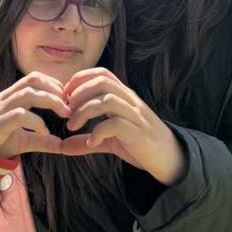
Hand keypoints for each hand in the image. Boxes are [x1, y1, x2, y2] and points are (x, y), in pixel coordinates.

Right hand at [0, 72, 70, 159]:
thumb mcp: (23, 140)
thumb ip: (42, 140)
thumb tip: (63, 145)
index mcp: (11, 97)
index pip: (34, 78)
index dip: (53, 83)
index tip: (67, 98)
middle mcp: (5, 99)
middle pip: (33, 81)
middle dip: (55, 90)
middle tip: (70, 106)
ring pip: (27, 94)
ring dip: (50, 101)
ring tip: (64, 114)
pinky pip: (19, 115)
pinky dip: (36, 121)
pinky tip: (44, 132)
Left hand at [60, 67, 187, 185]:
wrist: (169, 158)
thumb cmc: (139, 144)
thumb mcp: (109, 140)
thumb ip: (87, 141)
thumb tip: (62, 146)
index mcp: (124, 96)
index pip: (102, 74)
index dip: (80, 80)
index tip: (65, 97)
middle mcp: (130, 101)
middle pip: (102, 82)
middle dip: (78, 94)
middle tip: (66, 113)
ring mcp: (135, 116)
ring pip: (107, 100)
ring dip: (84, 111)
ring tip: (72, 126)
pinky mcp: (138, 133)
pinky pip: (116, 124)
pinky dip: (98, 131)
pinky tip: (91, 142)